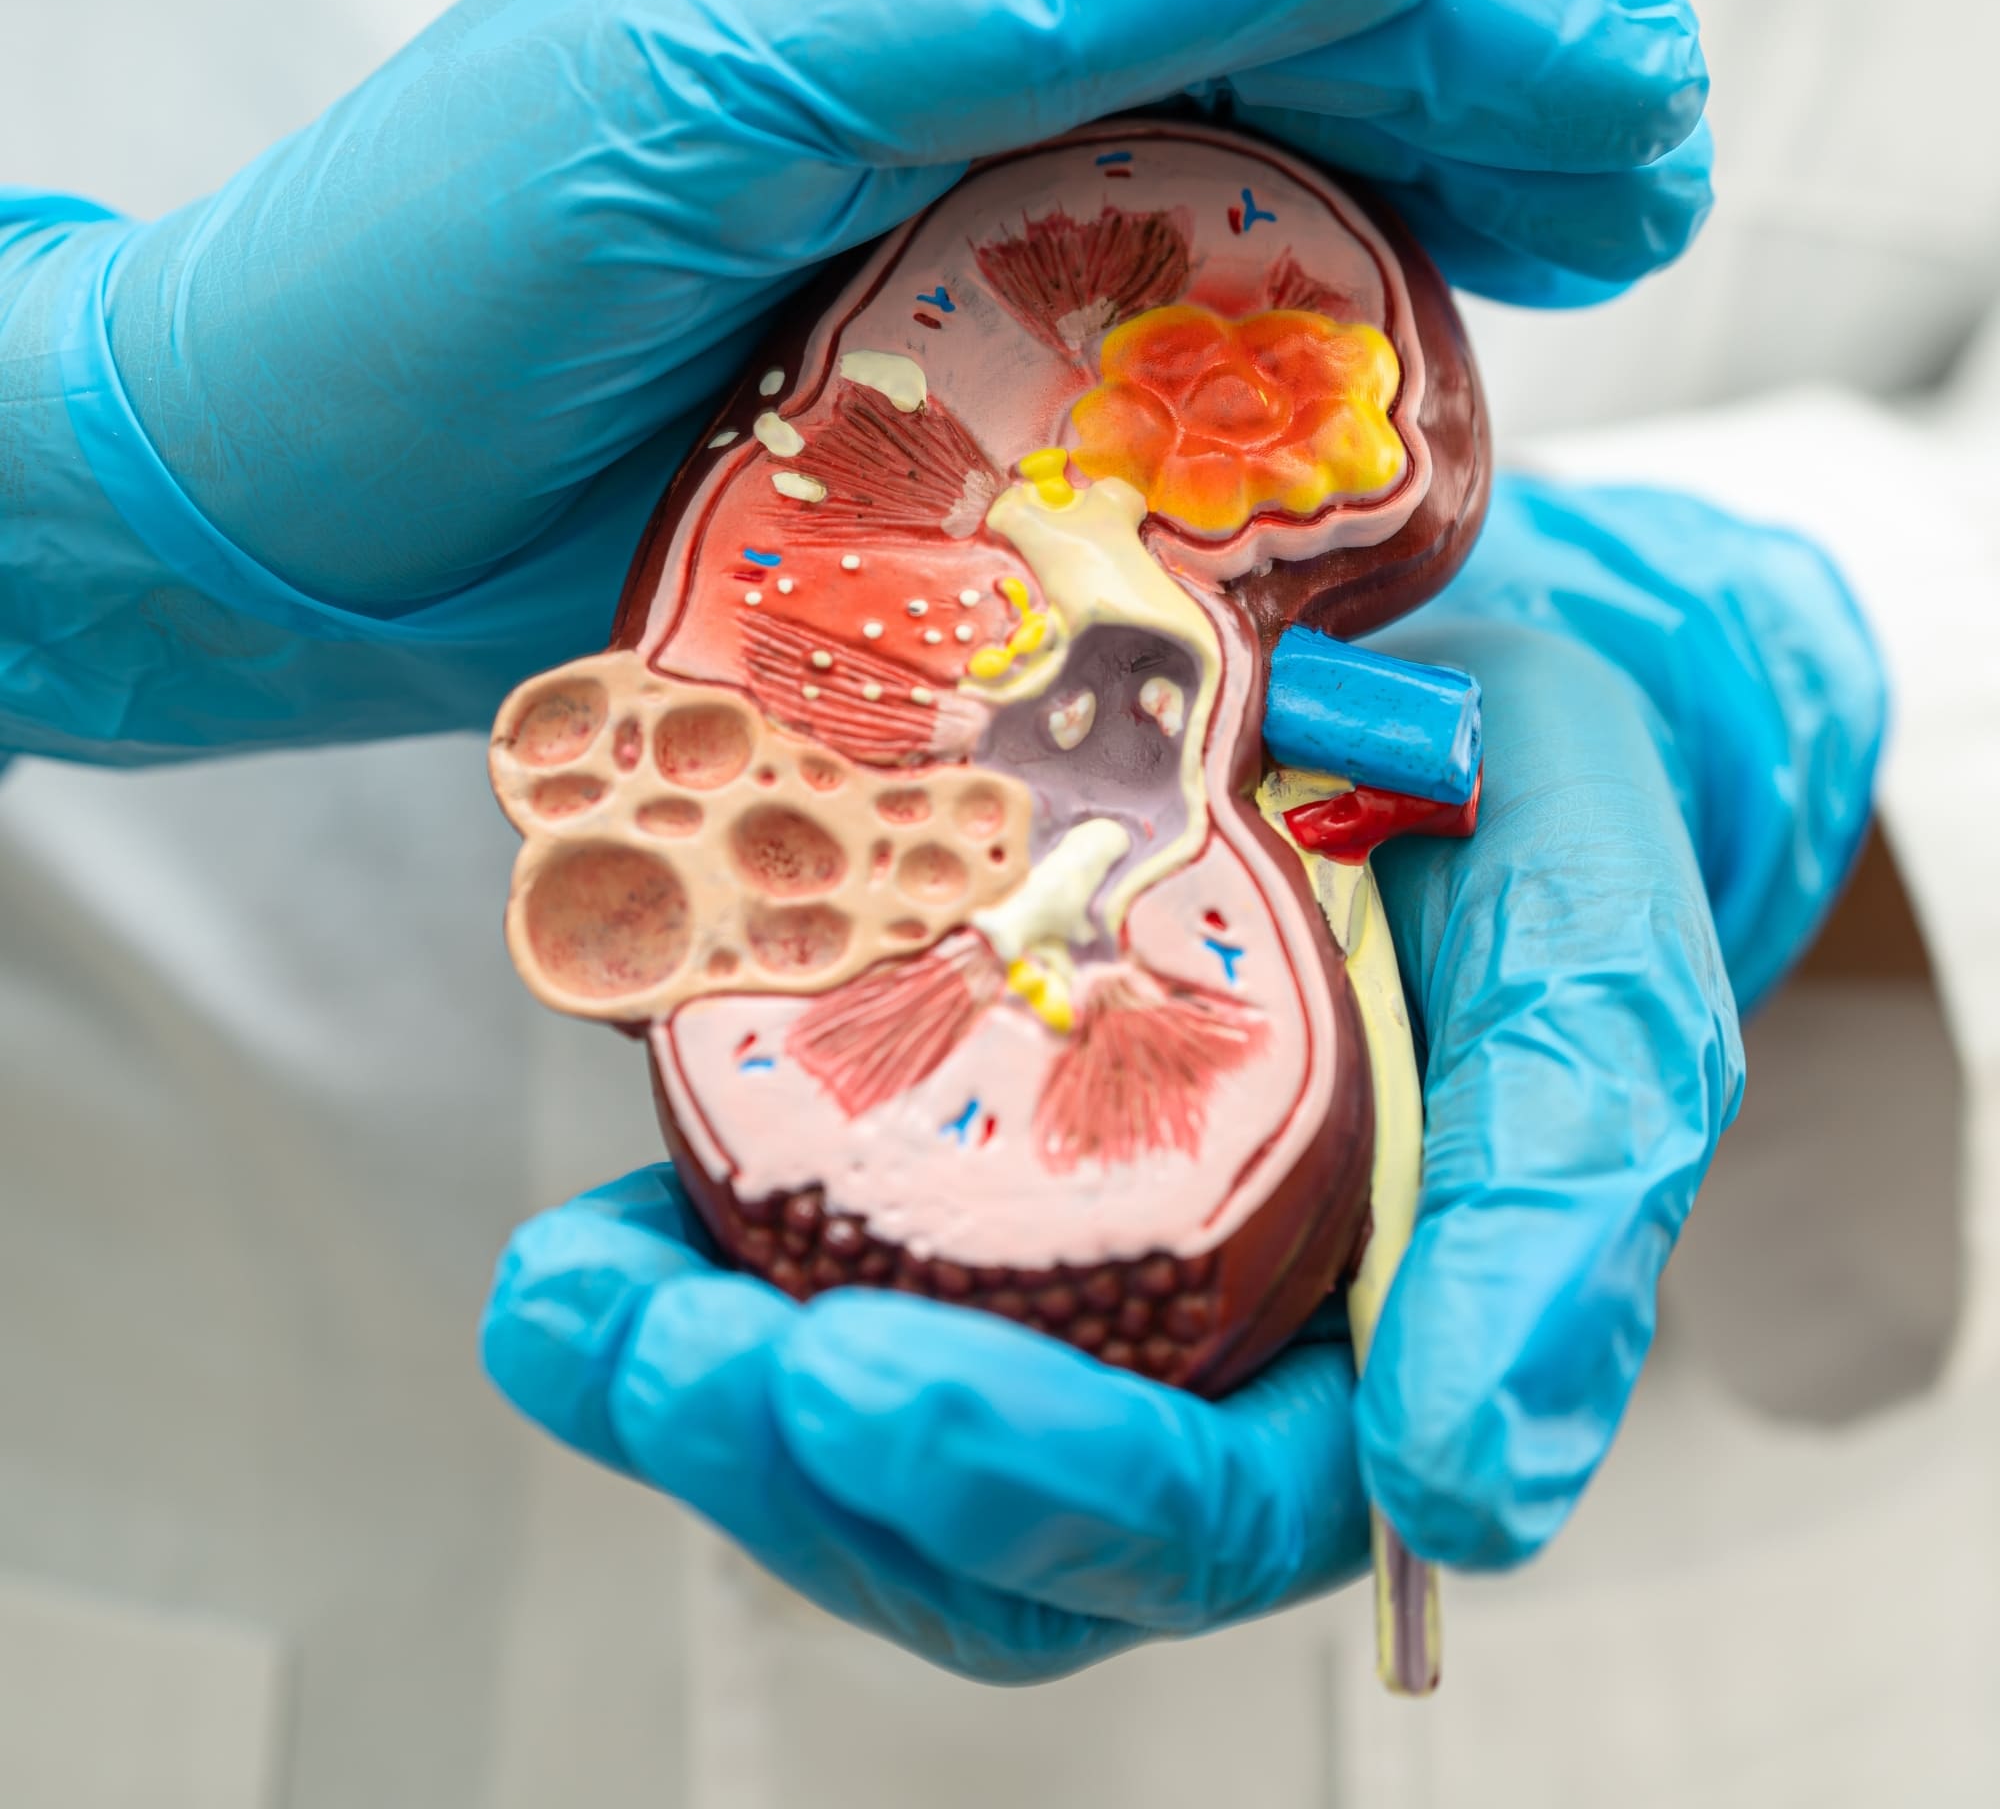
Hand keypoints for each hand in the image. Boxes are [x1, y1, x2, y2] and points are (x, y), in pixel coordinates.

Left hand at [5, 0, 1706, 756]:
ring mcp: (936, 305)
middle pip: (1260, 111)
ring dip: (1406, 277)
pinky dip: (1255, 430)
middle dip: (1477, 132)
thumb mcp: (739, 64)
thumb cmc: (438, 264)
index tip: (1620, 96)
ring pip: (1212, 268)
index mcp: (906, 3)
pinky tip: (1370, 437)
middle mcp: (940, 141)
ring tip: (1582, 279)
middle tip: (1657, 181)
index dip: (1447, 25)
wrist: (284, 502)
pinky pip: (1116, 432)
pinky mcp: (915, 460)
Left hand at [480, 478, 1881, 1677]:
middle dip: (806, 1463)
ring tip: (570, 1308)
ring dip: (704, 1400)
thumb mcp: (1593, 984)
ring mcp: (1062, 1267)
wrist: (1441, 707)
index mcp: (1361, 1357)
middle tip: (653, 1351)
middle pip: (989, 1527)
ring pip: (869, 1439)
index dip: (1038, 1487)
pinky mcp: (956, 1165)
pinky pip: (802, 1283)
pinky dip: (685, 1283)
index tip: (868, 1387)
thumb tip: (1466, 1490)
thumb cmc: (1533, 838)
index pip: (1199, 1509)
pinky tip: (591, 1237)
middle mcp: (1196, 1350)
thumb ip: (1560, 1224)